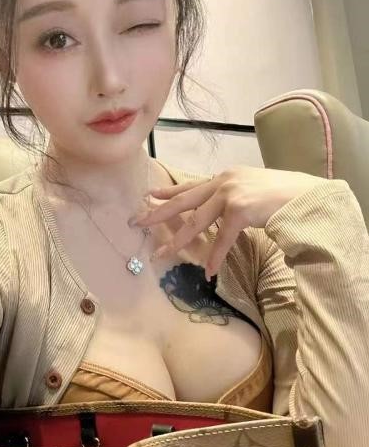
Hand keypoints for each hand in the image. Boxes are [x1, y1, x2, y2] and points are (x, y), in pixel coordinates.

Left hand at [129, 166, 324, 280]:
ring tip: (162, 255)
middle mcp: (224, 181)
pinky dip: (215, 256)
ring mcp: (231, 194)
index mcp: (225, 176)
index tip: (148, 195)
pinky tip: (209, 270)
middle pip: (184, 201)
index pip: (190, 186)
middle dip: (159, 213)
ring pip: (196, 221)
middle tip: (137, 221)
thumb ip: (232, 197)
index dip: (168, 192)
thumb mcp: (251, 189)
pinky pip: (222, 239)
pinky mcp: (240, 210)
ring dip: (179, 241)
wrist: (309, 196)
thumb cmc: (284, 195)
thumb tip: (217, 212)